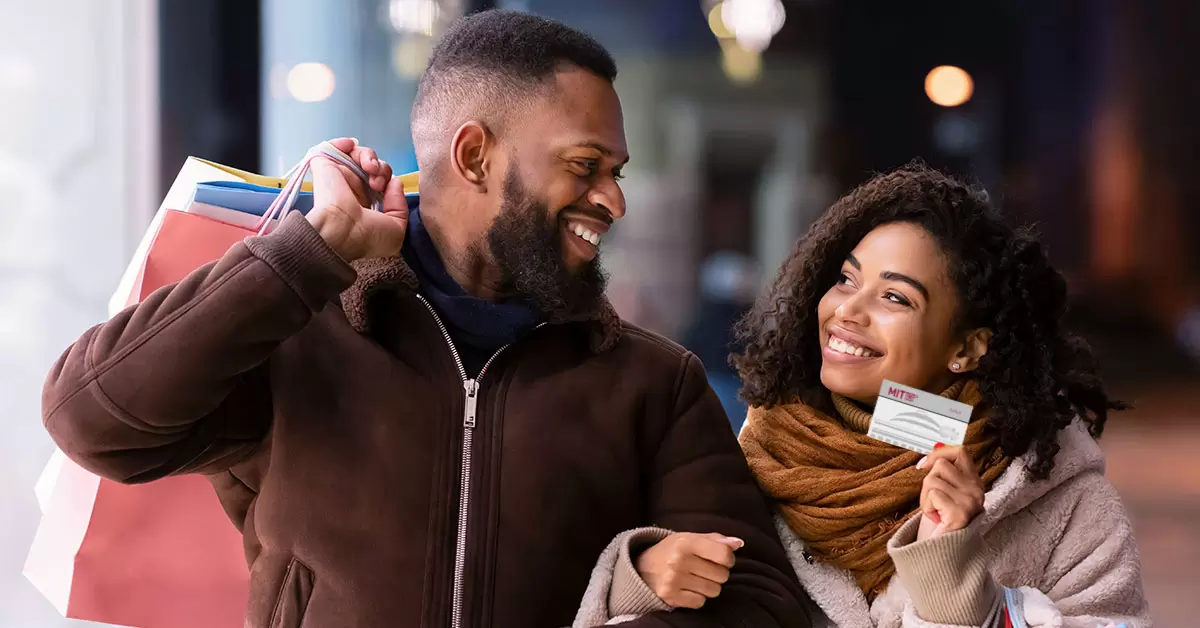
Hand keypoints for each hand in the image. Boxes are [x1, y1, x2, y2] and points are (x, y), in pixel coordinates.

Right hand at [306, 138, 409, 260]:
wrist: (342, 233)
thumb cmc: (368, 238)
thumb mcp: (396, 229)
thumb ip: (400, 205)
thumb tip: (394, 182)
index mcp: (366, 205)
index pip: (380, 182)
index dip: (388, 179)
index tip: (389, 188)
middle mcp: (352, 190)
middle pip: (372, 166)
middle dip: (382, 168)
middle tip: (378, 181)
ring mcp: (338, 178)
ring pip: (357, 155)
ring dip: (369, 156)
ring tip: (370, 168)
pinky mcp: (324, 166)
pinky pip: (332, 146)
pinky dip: (344, 142)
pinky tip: (351, 147)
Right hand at [634, 532, 742, 608]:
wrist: (641, 568)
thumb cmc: (672, 551)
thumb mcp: (690, 538)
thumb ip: (715, 539)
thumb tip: (739, 543)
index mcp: (686, 542)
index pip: (724, 554)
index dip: (728, 558)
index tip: (721, 558)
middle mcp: (679, 560)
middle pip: (722, 575)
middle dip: (717, 573)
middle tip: (704, 568)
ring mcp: (673, 580)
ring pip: (713, 591)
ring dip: (709, 586)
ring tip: (696, 578)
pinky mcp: (670, 596)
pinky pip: (700, 602)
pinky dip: (697, 597)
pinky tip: (688, 588)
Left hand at [916, 444, 984, 540]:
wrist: (941, 553)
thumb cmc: (940, 522)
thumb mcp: (943, 492)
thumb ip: (944, 471)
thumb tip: (936, 446)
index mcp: (974, 482)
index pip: (960, 451)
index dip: (938, 453)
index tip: (924, 465)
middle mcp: (977, 491)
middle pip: (941, 465)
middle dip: (928, 481)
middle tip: (933, 502)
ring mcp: (971, 502)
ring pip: (932, 479)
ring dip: (925, 497)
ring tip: (934, 512)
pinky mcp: (960, 513)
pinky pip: (932, 494)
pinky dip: (926, 506)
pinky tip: (935, 519)